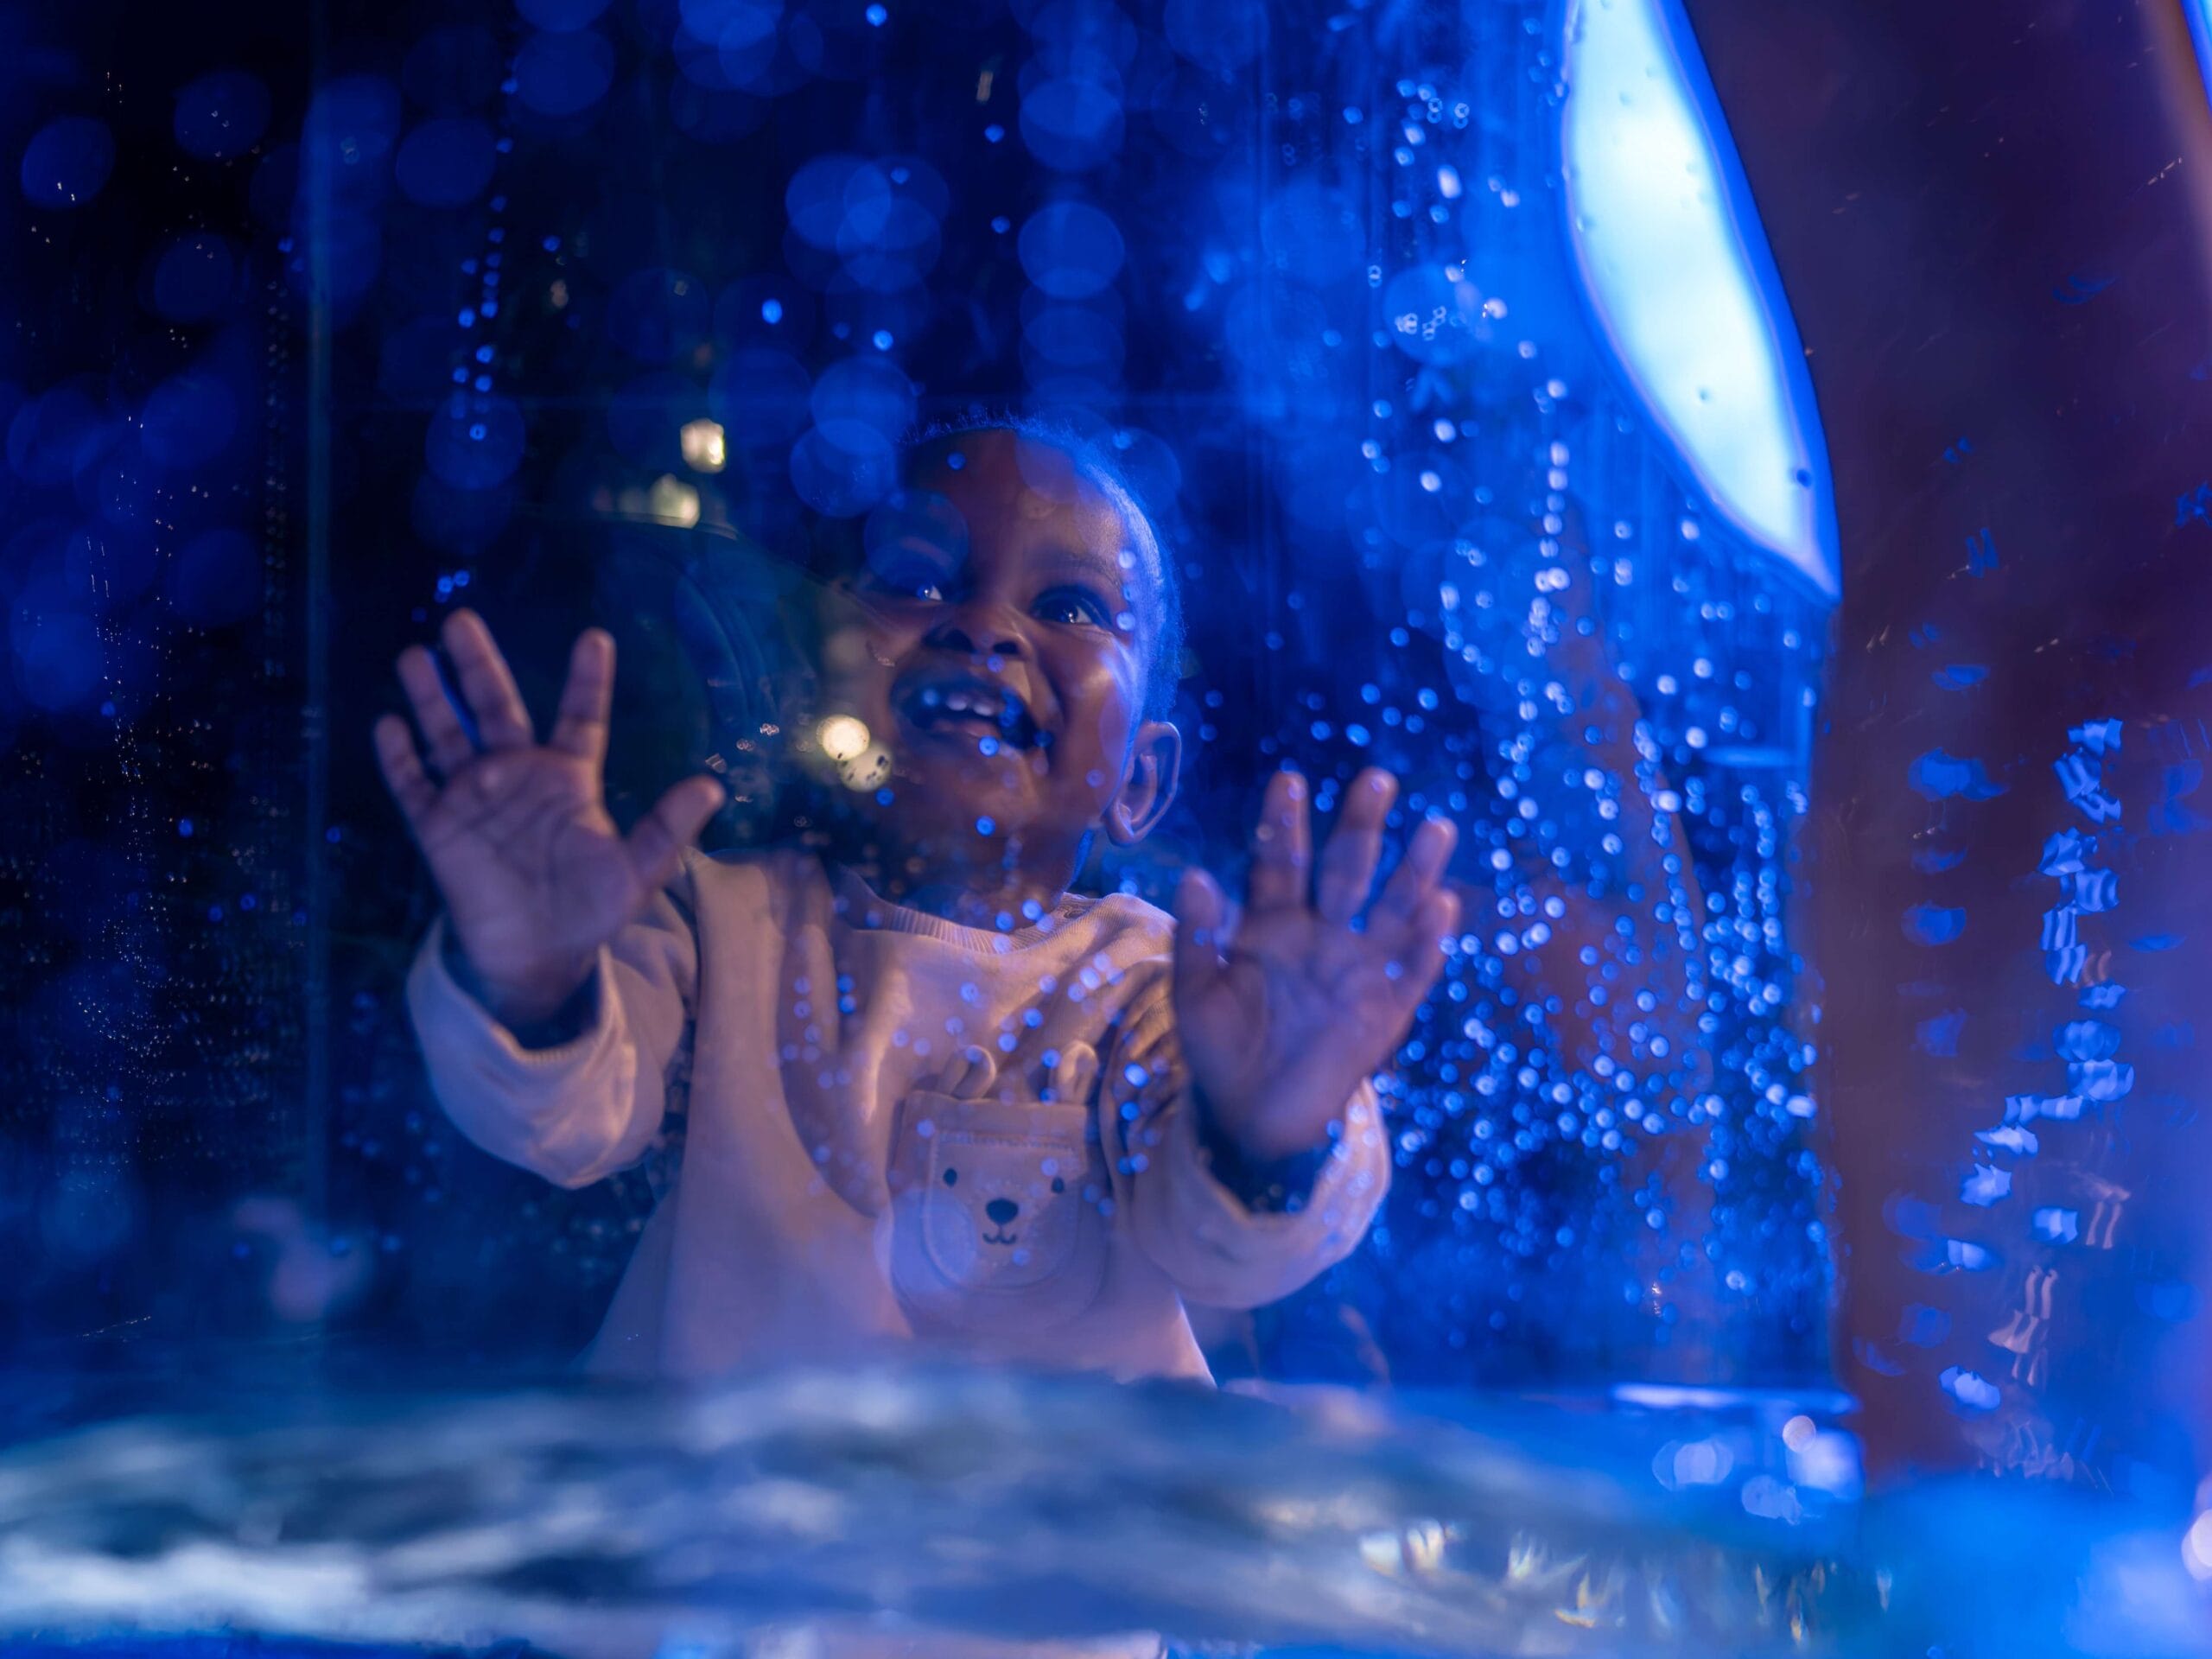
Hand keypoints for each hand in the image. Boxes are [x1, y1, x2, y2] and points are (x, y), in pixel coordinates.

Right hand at [374, 609, 723, 1027]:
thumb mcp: (637, 873)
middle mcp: (519, 774)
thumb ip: (667, 828)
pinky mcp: (439, 827)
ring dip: (431, 698)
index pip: (580, 718)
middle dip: (479, 666)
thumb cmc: (590, 910)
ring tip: (416, 654)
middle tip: (463, 621)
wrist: (537, 956)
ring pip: (448, 735)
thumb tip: (714, 787)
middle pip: (497, 708)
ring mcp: (475, 797)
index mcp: (570, 778)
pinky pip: (414, 785)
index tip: (595, 639)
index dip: (587, 681)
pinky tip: (388, 725)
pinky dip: (400, 758)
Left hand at [1172, 768, 1460, 1162]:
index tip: (1288, 780)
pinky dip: (1427, 943)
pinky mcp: (1385, 1008)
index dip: (1284, 825)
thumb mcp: (1195, 993)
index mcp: (1270, 922)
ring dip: (1415, 872)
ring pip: (1393, 910)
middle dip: (1361, 827)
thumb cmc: (1219, 1045)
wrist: (1250, 1115)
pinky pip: (1411, 970)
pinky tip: (1442, 907)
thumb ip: (1197, 936)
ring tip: (1436, 829)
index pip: (1280, 863)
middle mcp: (1321, 934)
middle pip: (1345, 871)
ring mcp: (1358, 968)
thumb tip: (1193, 875)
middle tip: (1377, 780)